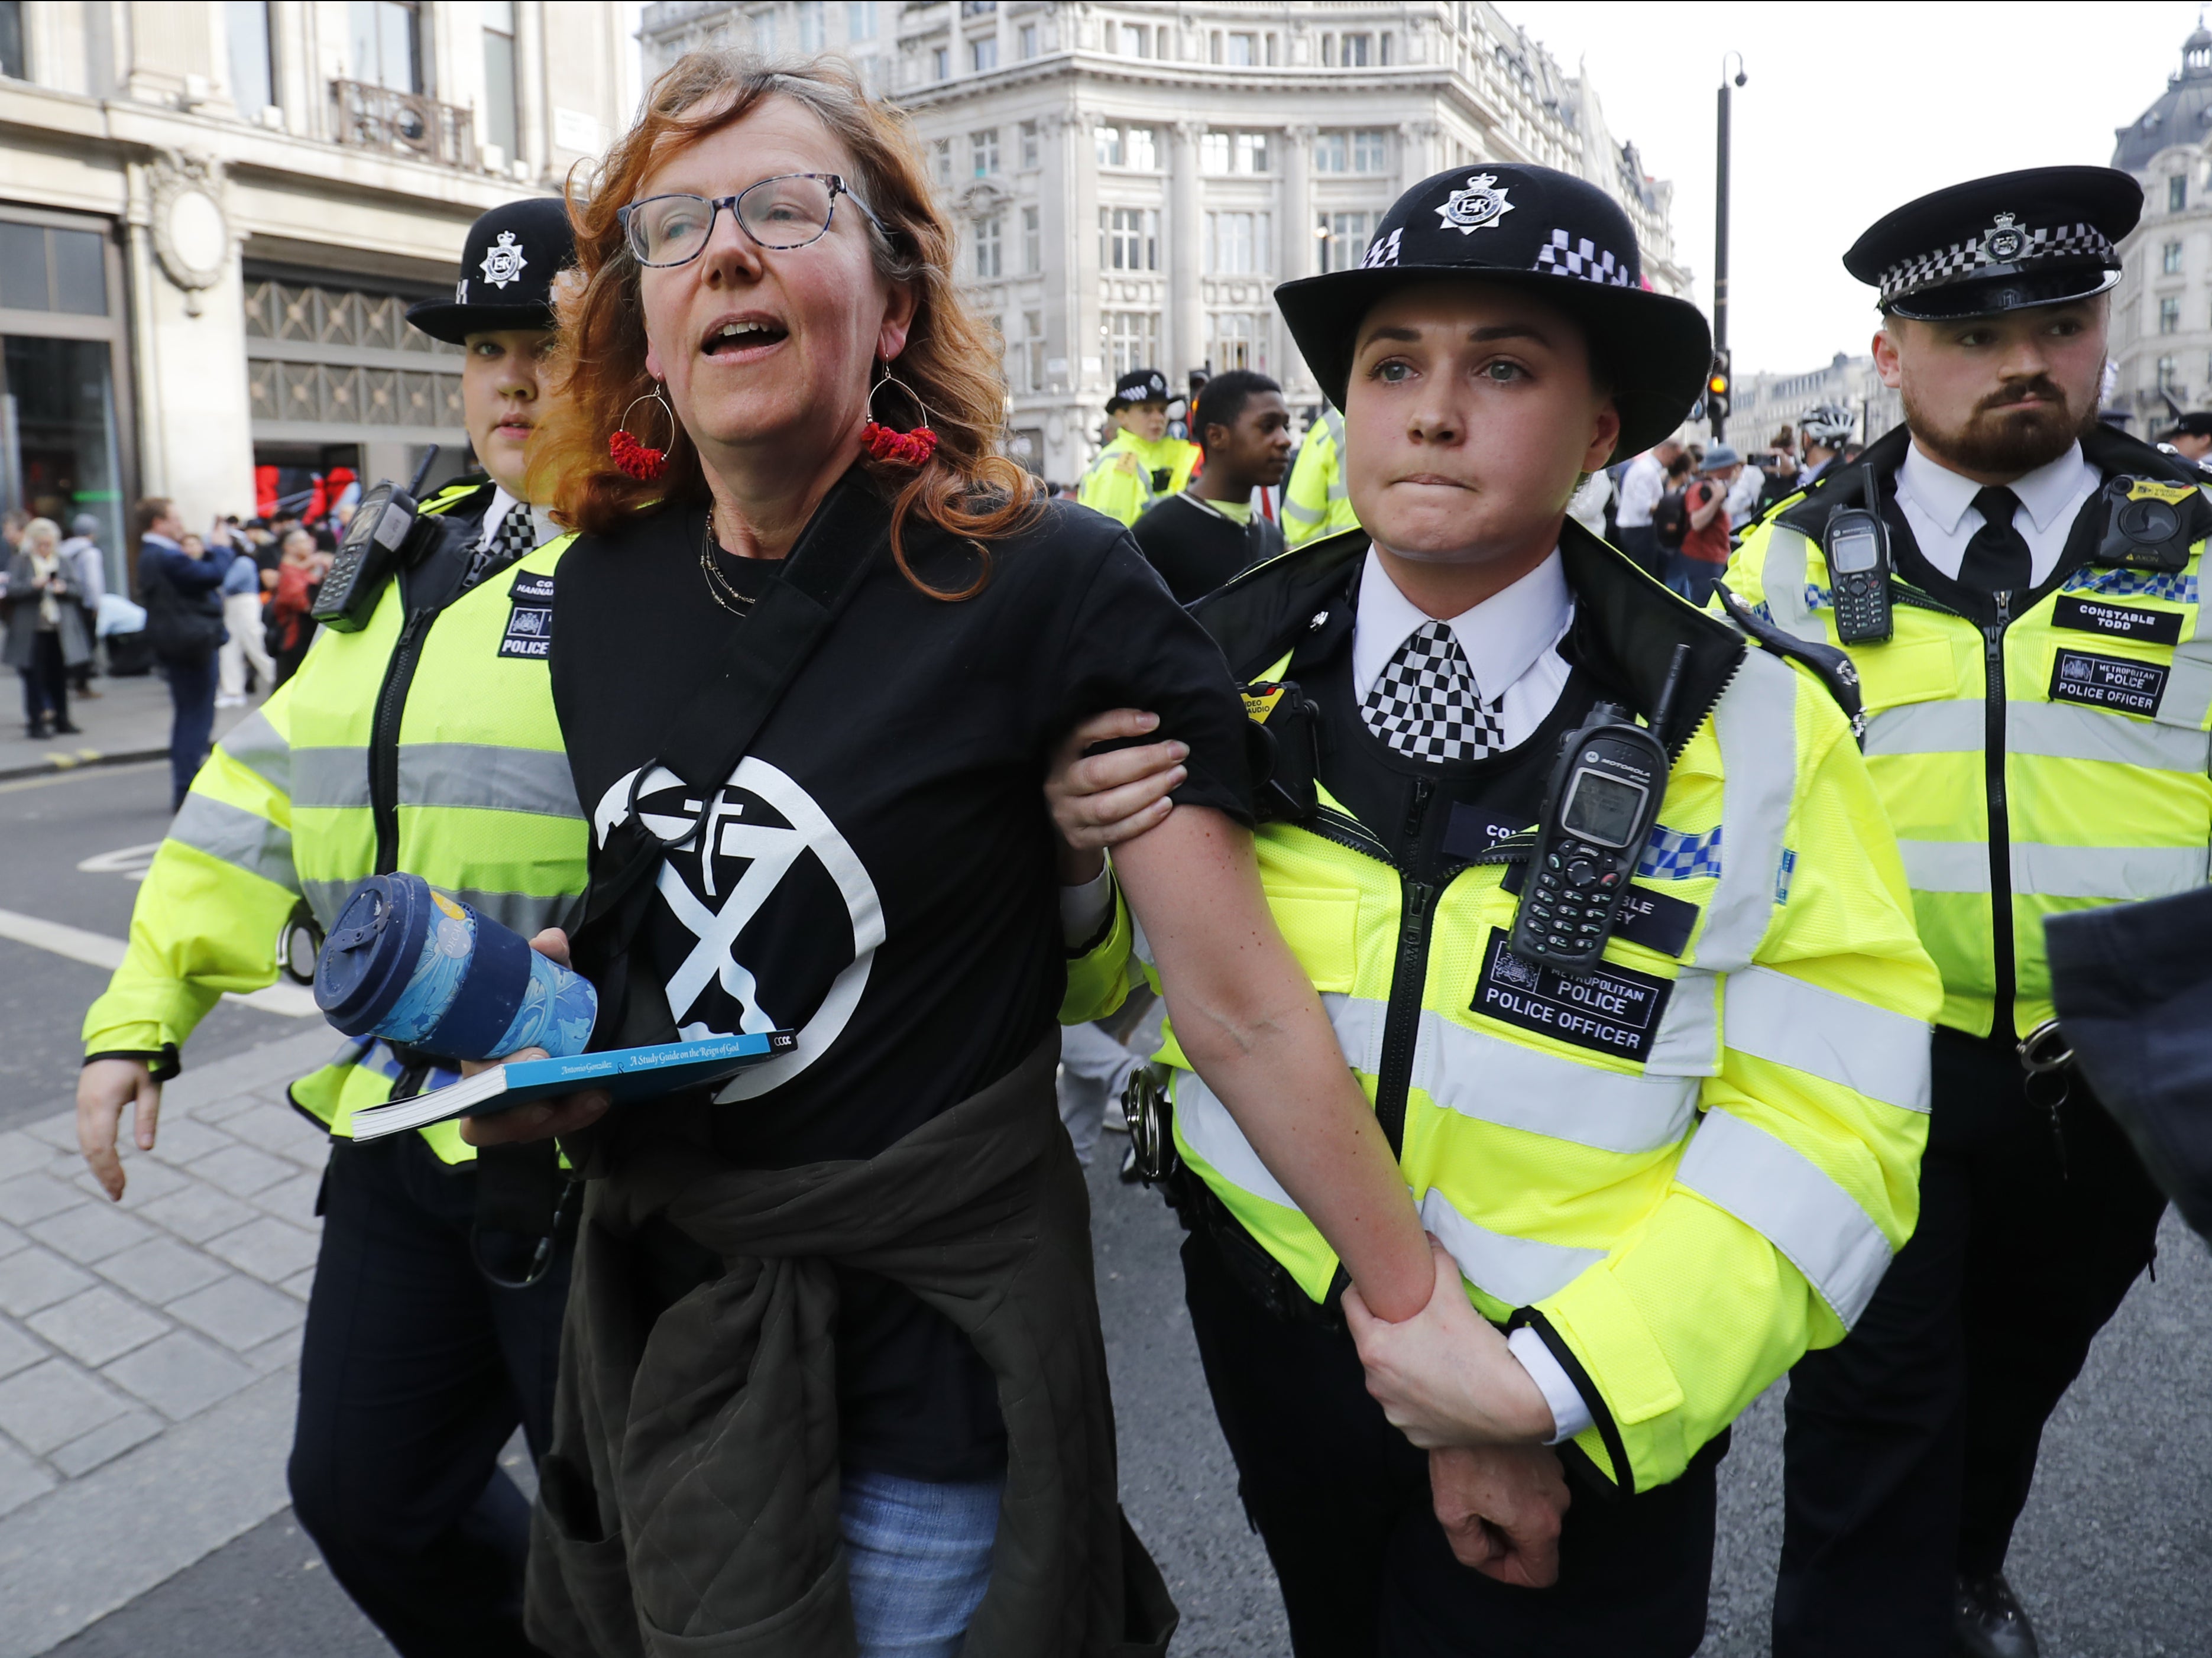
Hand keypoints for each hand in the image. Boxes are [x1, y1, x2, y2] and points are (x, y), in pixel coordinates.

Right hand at [78, 1058, 160, 1200]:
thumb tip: (147, 1149)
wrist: (119, 1036)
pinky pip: (85, 1134)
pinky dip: (94, 1152)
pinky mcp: (83, 1104)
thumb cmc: (141, 1060)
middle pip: (90, 1149)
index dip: (111, 1170)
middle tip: (118, 1196)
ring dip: (97, 1166)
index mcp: (102, 1103)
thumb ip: (147, 1117)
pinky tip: (104, 1165)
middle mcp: (86, 1107)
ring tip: (113, 1186)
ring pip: (85, 1144)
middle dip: (103, 1174)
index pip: (103, 1146)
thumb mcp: (151, 1087)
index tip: (121, 1188)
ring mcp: (81, 1105)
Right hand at [458, 930, 609, 1145]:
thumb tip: (551, 942)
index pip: (470, 1087)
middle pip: (492, 1123)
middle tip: (549, 1102)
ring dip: (562, 1119)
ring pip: (527, 1131)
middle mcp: (487, 1092)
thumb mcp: (529, 977)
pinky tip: (602, 1096)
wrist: (535, 1016)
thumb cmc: (521, 1002)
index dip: (491, 1083)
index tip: (532, 1059)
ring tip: (595, 1096)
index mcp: (473, 1060)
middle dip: (521, 1117)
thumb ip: (541, 959)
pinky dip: (578, 1115)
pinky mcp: (544, 1113)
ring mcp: (515, 1108)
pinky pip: (556, 1125)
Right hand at [1045, 709, 1184, 882]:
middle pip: (1100, 772)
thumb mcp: (1091, 748)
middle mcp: (1058, 782)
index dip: (1119, 724)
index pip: (1085, 731)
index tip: (1155, 721)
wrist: (1070, 818)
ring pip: (1108, 807)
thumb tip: (1156, 719)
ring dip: (1148, 791)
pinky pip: (1114, 833)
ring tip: (1178, 776)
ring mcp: (1066, 813)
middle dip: (1145, 761)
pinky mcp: (1079, 838)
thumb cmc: (1092, 770)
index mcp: (1060, 750)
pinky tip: (1167, 805)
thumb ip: (1114, 736)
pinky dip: (1143, 820)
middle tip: (1179, 751)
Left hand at [1344, 1240, 1556, 1448]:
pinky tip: (1443, 1385)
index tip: (1381, 1286)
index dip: (1364, 1290)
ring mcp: (1395, 1413)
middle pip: (1372, 1343)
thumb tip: (1428, 1239)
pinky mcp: (1416, 1434)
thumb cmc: (1475, 1350)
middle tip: (1415, 1319)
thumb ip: (1435, 1261)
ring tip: (1432, 1353)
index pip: (1351, 1305)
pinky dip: (1421, 1396)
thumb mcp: (1450, 1293)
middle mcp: (1376, 1384)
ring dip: (1403, 1365)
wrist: (1513, 1403)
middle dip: (1388, 1329)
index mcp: (1374, 1348)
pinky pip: (1410, 1408)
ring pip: (1390, 1378)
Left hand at [1428, 1443, 1570, 1587]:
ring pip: (1536, 1515)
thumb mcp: (1452, 1512)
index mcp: (1539, 1524)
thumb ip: (1471, 1550)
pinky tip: (1488, 1471)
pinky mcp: (1550, 1457)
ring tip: (1477, 1489)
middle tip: (1471, 1515)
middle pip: (1537, 1544)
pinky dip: (1515, 1490)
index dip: (1509, 1573)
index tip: (1483, 1552)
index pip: (1541, 1574)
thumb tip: (1487, 1555)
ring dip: (1509, 1513)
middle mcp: (1558, 1502)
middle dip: (1504, 1540)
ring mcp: (1557, 1477)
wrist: (1471, 1399)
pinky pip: (1536, 1489)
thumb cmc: (1462, 1456)